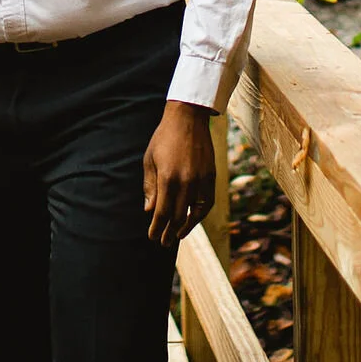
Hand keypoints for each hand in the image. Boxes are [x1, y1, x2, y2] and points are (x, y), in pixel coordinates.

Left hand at [142, 101, 215, 248]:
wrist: (188, 119)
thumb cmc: (164, 138)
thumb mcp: (150, 161)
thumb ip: (150, 187)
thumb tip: (149, 210)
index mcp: (167, 179)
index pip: (162, 212)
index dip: (157, 228)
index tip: (152, 237)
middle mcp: (186, 182)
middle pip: (177, 216)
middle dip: (169, 232)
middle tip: (163, 243)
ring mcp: (201, 180)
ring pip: (194, 212)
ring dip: (185, 227)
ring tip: (178, 236)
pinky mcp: (211, 176)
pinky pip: (207, 202)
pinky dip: (201, 213)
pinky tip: (193, 219)